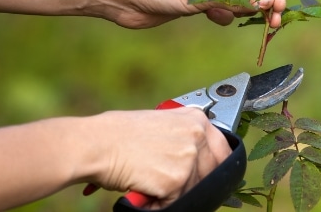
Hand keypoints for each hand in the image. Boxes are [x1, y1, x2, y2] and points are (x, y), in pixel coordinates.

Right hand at [87, 108, 230, 208]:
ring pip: (196, 187)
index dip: (215, 165)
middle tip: (176, 183)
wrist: (97, 144)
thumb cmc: (119, 132)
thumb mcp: (160, 122)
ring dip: (177, 191)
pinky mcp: (176, 180)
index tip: (208, 173)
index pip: (223, 149)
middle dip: (197, 180)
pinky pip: (179, 201)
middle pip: (213, 170)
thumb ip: (183, 134)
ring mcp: (188, 158)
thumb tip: (197, 153)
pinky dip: (162, 202)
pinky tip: (147, 191)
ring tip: (154, 183)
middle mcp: (196, 135)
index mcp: (195, 118)